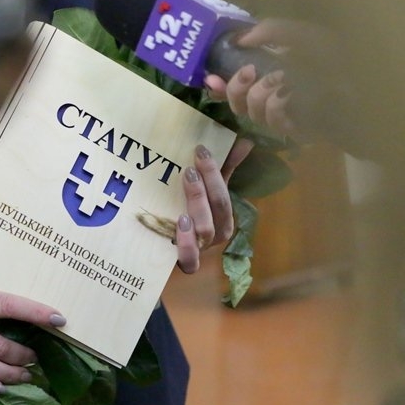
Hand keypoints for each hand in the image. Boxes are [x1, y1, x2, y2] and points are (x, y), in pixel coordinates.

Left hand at [174, 138, 253, 273]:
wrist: (160, 250)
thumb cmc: (188, 214)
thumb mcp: (205, 191)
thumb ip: (223, 168)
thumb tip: (245, 140)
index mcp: (223, 217)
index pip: (223, 195)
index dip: (213, 172)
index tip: (200, 150)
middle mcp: (216, 234)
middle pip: (217, 210)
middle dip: (206, 186)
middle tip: (189, 168)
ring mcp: (201, 249)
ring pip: (206, 231)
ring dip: (198, 208)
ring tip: (186, 191)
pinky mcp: (185, 263)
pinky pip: (190, 261)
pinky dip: (187, 244)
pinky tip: (180, 223)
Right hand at [204, 18, 344, 140]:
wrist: (379, 86)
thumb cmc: (346, 58)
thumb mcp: (307, 34)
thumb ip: (273, 30)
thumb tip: (242, 39)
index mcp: (279, 78)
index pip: (241, 86)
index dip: (222, 86)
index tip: (210, 78)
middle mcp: (282, 99)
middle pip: (239, 104)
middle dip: (237, 88)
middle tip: (250, 71)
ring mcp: (292, 118)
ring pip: (254, 112)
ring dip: (262, 93)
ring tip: (283, 79)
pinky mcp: (302, 131)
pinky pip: (275, 121)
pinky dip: (279, 105)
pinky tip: (293, 96)